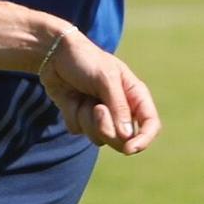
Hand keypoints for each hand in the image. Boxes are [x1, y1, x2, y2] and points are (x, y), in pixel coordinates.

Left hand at [38, 27, 160, 154]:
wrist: (54, 55)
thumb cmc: (85, 59)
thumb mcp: (105, 78)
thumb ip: (119, 106)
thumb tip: (127, 136)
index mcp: (135, 95)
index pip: (150, 125)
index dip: (143, 140)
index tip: (130, 149)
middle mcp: (121, 108)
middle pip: (123, 139)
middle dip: (106, 127)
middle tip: (97, 108)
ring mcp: (100, 115)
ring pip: (98, 138)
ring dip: (86, 119)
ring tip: (83, 97)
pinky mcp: (80, 117)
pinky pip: (78, 130)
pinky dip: (72, 115)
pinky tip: (70, 98)